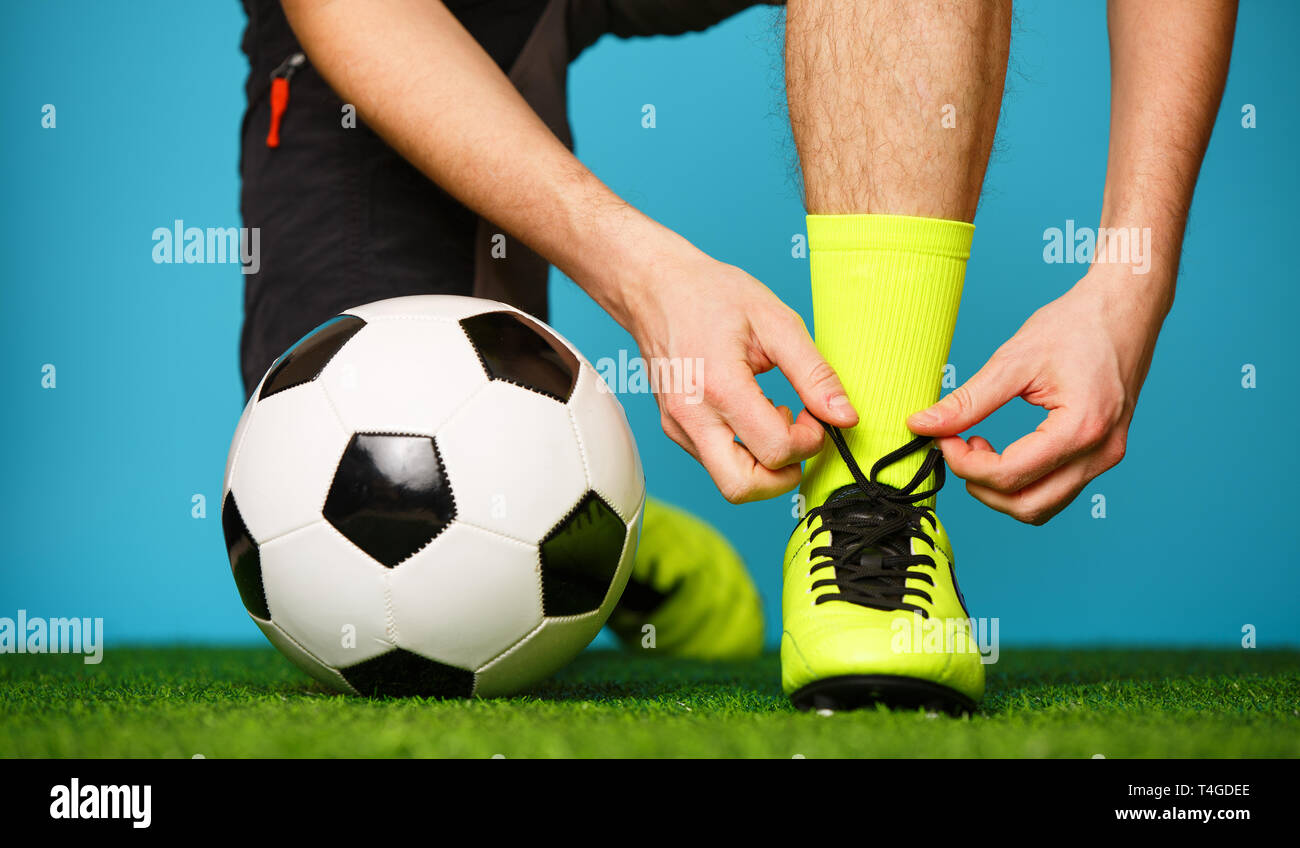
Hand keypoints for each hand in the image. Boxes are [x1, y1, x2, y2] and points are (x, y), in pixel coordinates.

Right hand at [620, 247, 858, 502]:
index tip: (814, 415)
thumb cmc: (711, 295)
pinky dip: (744, 451)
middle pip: (742, 488)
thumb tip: (845, 417)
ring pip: (728, 482)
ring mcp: (678, 427)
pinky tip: (752, 413)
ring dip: (763, 464)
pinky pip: (715, 462)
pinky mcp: (674, 429)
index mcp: (719, 386)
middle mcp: (692, 416)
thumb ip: (815, 373)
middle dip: (783, 477)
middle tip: (798, 439)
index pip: (775, 450)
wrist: (655, 287)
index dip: (809, 441)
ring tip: (773, 417)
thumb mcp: (776, 321)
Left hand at [907, 266, 1166, 523]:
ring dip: (1002, 489)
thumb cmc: (1077, 325)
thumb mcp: (1014, 360)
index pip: (1010, 475)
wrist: (1125, 307)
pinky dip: (1024, 481)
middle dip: (981, 485)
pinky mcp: (1102, 453)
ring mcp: (1106, 456)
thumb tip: (922, 424)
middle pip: (1027, 505)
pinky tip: (1004, 450)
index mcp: (1081, 428)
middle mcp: (1101, 452)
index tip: (942, 438)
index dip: (965, 464)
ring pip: (1043, 506)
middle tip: (957, 446)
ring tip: (980, 447)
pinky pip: (1057, 488)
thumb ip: (968, 400)